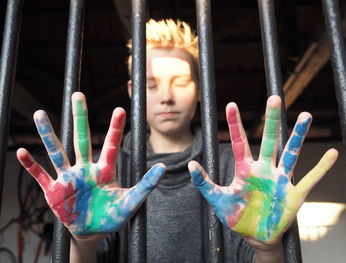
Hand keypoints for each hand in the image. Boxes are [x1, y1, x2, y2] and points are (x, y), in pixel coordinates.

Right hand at [17, 92, 165, 234]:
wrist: (93, 231)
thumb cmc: (112, 215)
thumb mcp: (131, 201)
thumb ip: (146, 185)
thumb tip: (163, 167)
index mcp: (105, 170)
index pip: (111, 145)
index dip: (115, 128)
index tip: (120, 109)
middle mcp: (86, 169)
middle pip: (82, 139)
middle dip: (80, 118)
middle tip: (78, 94)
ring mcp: (68, 178)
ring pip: (57, 152)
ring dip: (48, 135)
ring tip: (40, 114)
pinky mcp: (54, 191)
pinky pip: (40, 176)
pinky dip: (30, 166)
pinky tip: (19, 152)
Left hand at [189, 95, 337, 244]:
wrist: (256, 237)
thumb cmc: (237, 217)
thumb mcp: (218, 200)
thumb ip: (205, 183)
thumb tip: (191, 165)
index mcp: (245, 169)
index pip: (239, 142)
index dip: (234, 124)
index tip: (230, 105)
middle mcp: (264, 169)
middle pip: (268, 141)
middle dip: (271, 121)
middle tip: (274, 98)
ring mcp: (280, 180)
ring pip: (290, 153)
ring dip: (298, 136)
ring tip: (306, 116)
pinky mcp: (294, 194)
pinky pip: (310, 179)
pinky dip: (321, 168)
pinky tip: (332, 154)